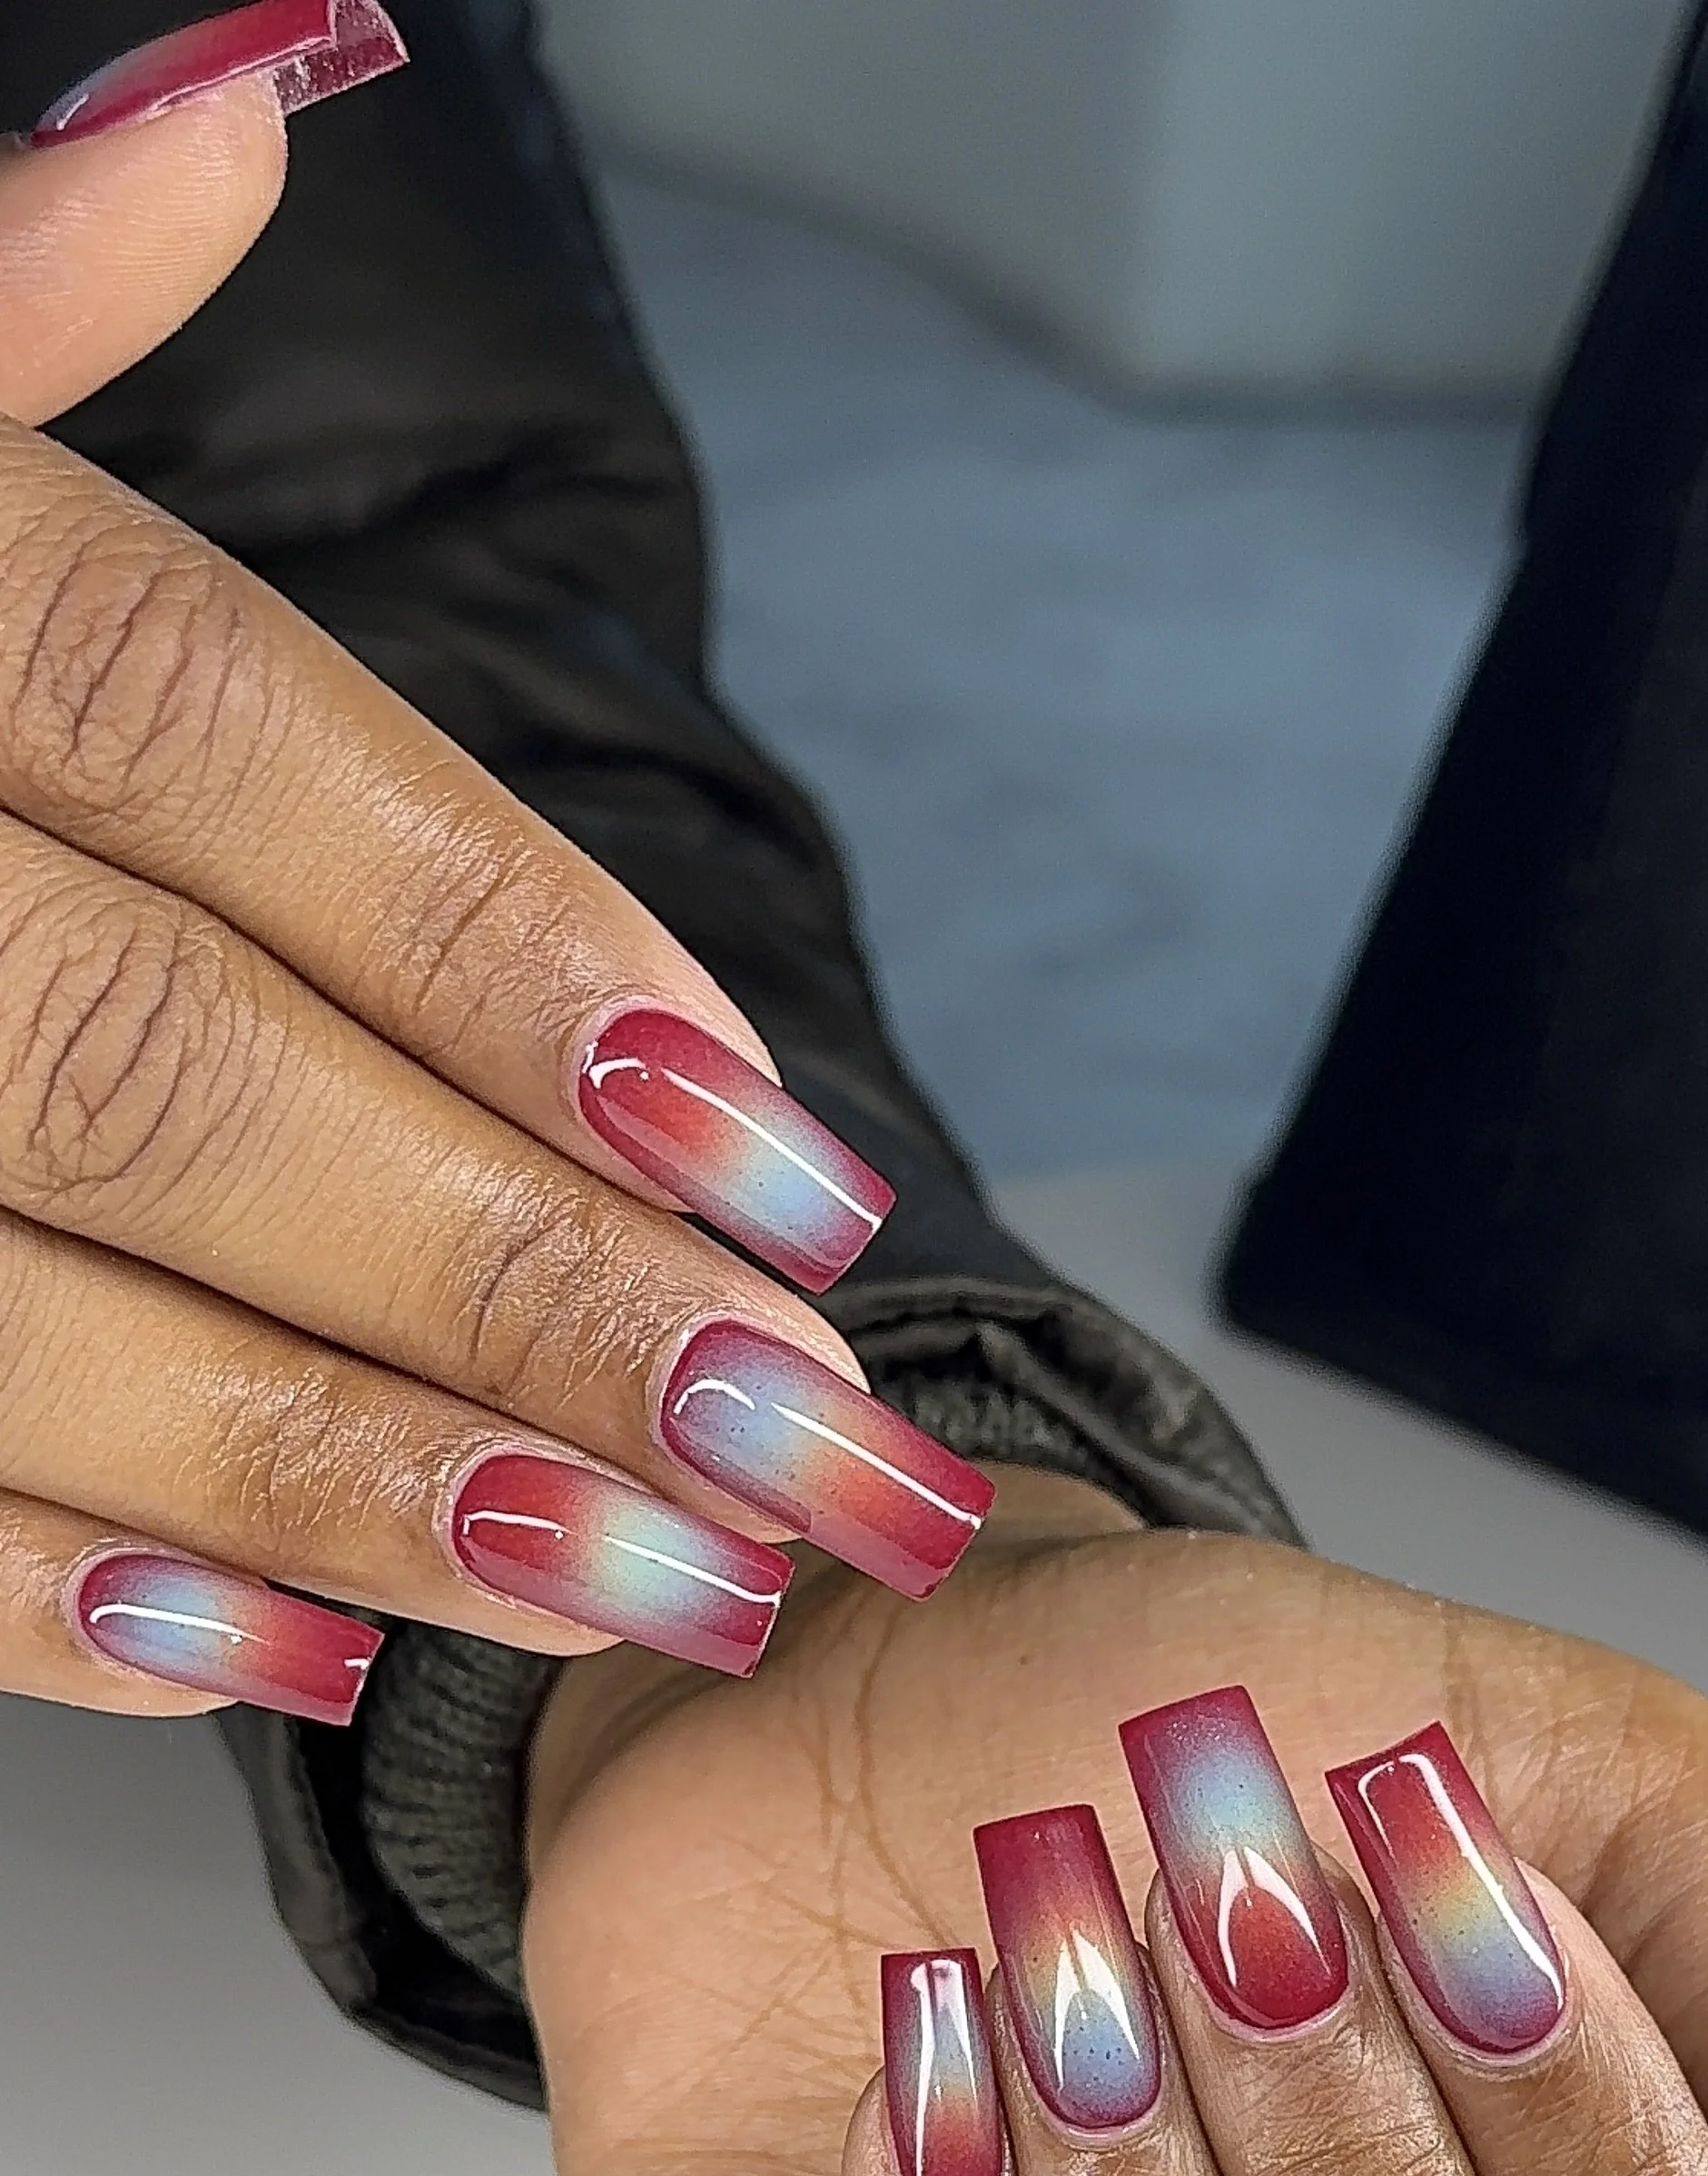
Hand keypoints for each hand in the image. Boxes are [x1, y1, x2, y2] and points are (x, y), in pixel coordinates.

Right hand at [0, 55, 977, 1734]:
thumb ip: (13, 296)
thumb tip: (261, 91)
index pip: (208, 747)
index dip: (512, 946)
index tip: (773, 1151)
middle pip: (168, 1075)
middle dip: (516, 1280)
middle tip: (796, 1436)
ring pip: (30, 1322)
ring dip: (352, 1480)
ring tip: (644, 1582)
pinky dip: (57, 1600)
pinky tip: (293, 1653)